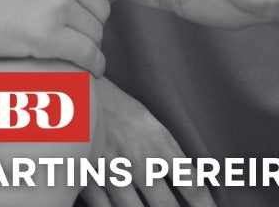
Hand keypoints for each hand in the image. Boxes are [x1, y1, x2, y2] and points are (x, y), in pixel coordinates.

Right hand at [0, 0, 129, 74]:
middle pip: (102, 5)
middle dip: (92, 21)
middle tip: (77, 31)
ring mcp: (56, 3)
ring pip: (95, 31)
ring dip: (88, 44)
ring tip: (75, 50)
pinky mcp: (45, 36)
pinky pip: (86, 54)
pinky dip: (92, 65)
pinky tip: (88, 69)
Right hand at [82, 77, 214, 206]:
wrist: (72, 84)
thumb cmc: (111, 100)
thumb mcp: (145, 119)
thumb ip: (164, 150)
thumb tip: (185, 178)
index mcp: (158, 143)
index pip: (192, 185)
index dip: (206, 205)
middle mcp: (138, 161)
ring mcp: (112, 173)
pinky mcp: (86, 178)